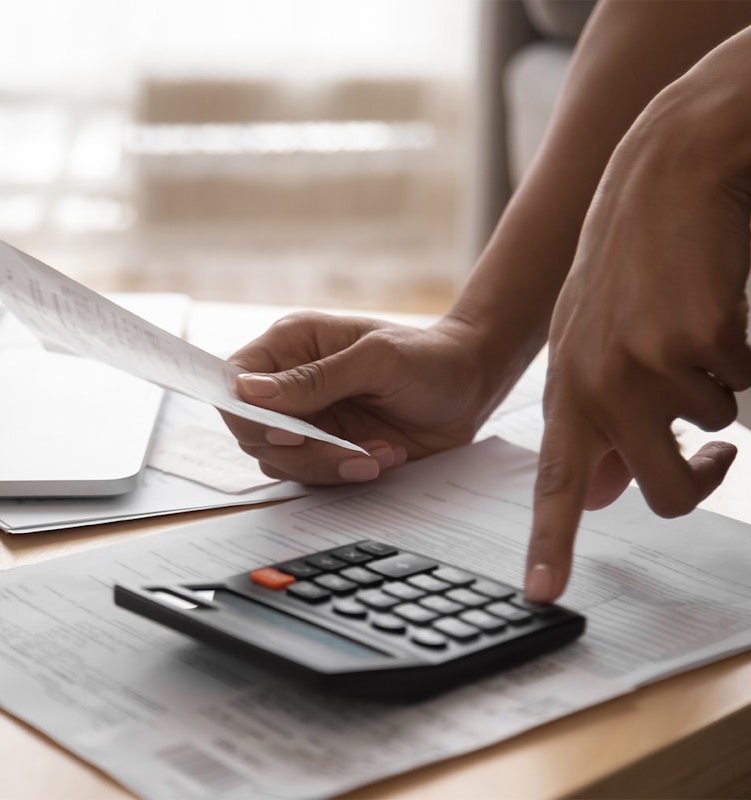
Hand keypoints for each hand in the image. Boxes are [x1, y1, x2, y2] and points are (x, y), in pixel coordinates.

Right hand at [222, 311, 511, 484]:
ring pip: (280, 462)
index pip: (236, 382)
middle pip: (252, 431)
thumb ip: (315, 378)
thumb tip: (248, 392)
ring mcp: (308, 421)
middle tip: (347, 450)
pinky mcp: (328, 450)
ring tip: (380, 452)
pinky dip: (348, 475)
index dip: (247, 414)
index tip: (286, 433)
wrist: (469, 388)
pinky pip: (314, 477)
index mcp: (291, 346)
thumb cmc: (427, 358)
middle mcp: (291, 385)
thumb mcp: (376, 359)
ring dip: (329, 466)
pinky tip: (386, 456)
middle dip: (301, 451)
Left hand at [524, 93, 750, 602]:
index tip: (543, 594)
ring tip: (688, 328)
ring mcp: (649, 361)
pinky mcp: (703, 337)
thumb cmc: (628, 270)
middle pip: (666, 493)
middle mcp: (599, 384)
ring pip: (717, 430)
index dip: (552, 542)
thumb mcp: (591, 345)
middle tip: (718, 451)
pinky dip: (744, 355)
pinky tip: (713, 306)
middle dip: (702, 477)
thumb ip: (597, 421)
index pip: (556, 482)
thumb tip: (608, 492)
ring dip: (717, 390)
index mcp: (568, 390)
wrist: (661, 176)